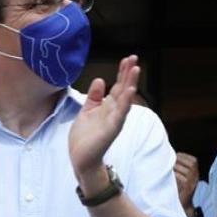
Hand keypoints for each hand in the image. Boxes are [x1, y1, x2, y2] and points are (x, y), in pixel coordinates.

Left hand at [69, 55, 138, 178]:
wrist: (81, 159)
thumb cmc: (84, 138)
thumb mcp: (86, 111)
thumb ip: (93, 97)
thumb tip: (99, 80)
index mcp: (107, 107)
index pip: (117, 86)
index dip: (122, 72)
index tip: (127, 59)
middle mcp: (114, 111)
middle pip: (123, 88)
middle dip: (128, 73)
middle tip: (135, 58)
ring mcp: (114, 119)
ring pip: (124, 98)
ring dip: (130, 83)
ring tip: (136, 69)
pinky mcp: (111, 129)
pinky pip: (120, 114)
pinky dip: (125, 102)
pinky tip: (130, 92)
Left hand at [174, 152, 199, 209]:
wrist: (183, 204)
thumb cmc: (179, 188)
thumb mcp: (182, 176)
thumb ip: (180, 167)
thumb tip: (170, 156)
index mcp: (196, 172)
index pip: (194, 160)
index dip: (184, 156)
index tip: (175, 156)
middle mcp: (196, 177)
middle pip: (192, 164)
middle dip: (181, 160)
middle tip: (171, 161)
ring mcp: (193, 183)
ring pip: (187, 171)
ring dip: (177, 168)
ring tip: (169, 168)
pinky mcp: (188, 188)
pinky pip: (183, 179)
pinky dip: (176, 175)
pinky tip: (170, 176)